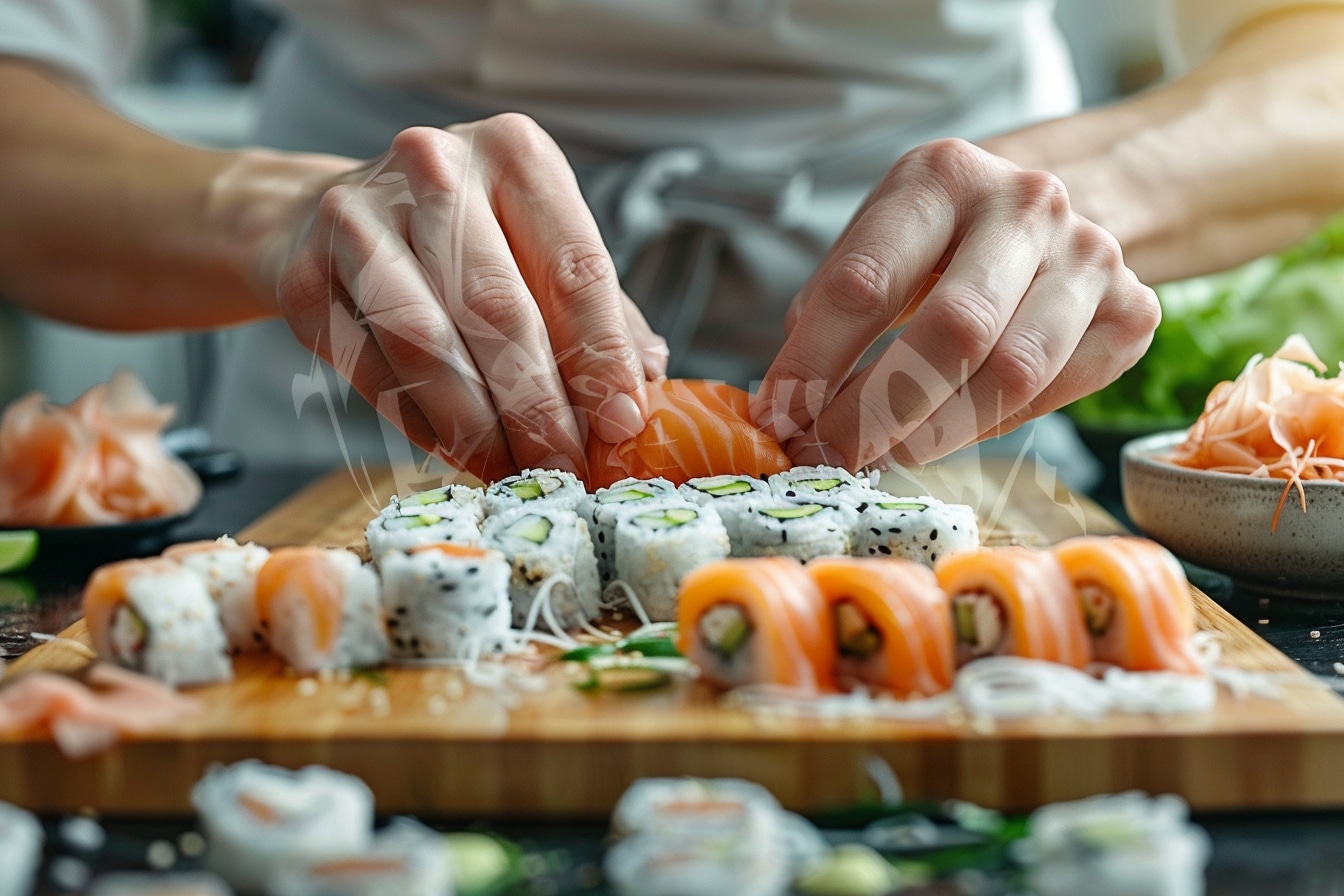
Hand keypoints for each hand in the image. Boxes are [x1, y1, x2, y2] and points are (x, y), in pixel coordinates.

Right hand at [270, 114, 667, 481]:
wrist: (322, 217)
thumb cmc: (461, 243)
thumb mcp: (540, 253)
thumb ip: (601, 315)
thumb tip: (651, 385)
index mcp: (515, 153)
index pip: (575, 268)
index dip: (602, 358)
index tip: (621, 425)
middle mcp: (434, 167)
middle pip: (499, 311)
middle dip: (538, 407)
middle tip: (564, 467)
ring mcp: (358, 215)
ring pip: (428, 344)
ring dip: (476, 426)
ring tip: (510, 472)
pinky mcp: (306, 273)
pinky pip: (373, 369)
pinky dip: (421, 423)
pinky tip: (456, 452)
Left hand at [753, 138, 1159, 468]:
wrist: (1053, 211)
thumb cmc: (939, 241)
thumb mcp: (876, 245)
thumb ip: (829, 316)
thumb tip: (785, 411)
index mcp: (942, 177)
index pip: (866, 282)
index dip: (814, 363)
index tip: (778, 418)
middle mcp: (1027, 204)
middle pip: (951, 332)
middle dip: (875, 414)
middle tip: (826, 458)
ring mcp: (1091, 256)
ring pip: (1011, 375)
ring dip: (932, 434)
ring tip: (878, 457)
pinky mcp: (1134, 310)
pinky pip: (1053, 396)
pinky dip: (988, 428)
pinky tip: (946, 431)